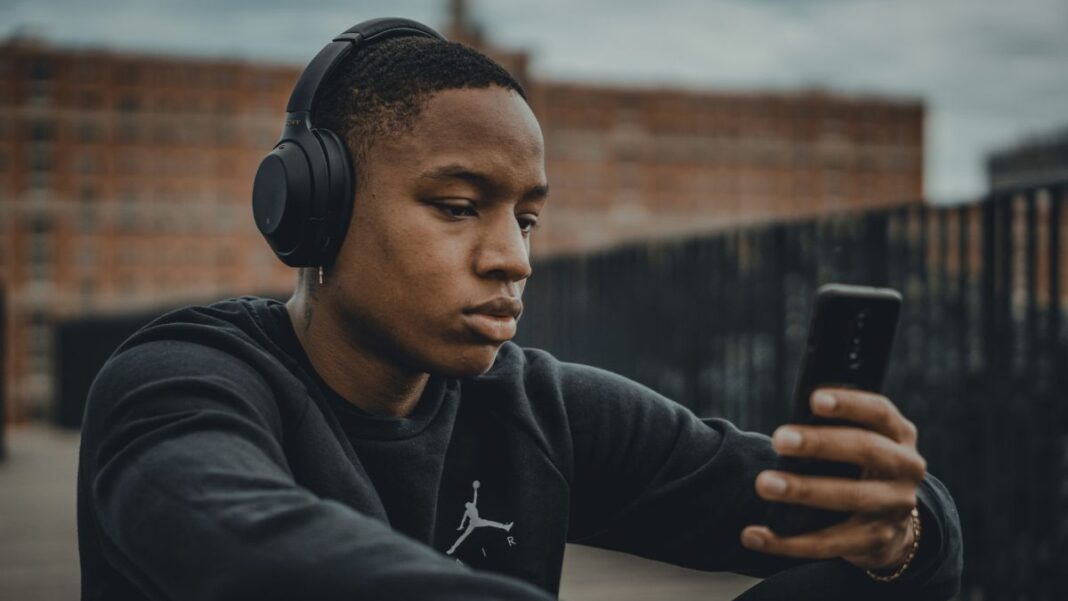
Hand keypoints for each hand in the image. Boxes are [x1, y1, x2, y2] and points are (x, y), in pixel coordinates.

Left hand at [740, 387, 925, 569]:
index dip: (849, 404)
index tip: (814, 399)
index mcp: (898, 435)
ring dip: (803, 490)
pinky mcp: (875, 541)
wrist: (892, 525)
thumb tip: (790, 427)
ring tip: (764, 483)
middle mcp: (905, 468)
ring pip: (848, 497)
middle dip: (820, 443)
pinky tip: (753, 535)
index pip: (878, 412)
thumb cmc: (859, 468)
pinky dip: (786, 541)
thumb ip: (836, 429)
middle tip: (780, 439)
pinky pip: (827, 543)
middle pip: (866, 449)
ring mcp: (893, 507)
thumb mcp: (861, 442)